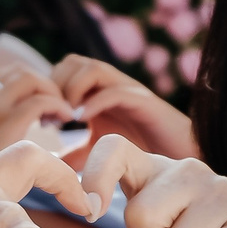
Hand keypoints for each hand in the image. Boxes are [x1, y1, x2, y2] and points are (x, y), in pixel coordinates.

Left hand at [51, 54, 198, 161]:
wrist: (183, 156)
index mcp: (98, 92)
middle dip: (56, 85)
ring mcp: (128, 91)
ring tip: (67, 117)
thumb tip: (52, 166)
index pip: (63, 70)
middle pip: (73, 61)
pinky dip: (95, 102)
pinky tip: (83, 121)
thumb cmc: (145, 152)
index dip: (48, 89)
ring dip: (72, 89)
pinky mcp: (144, 103)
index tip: (43, 120)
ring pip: (93, 67)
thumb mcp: (102, 153)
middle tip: (52, 116)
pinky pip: (115, 91)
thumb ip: (78, 156)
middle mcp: (111, 86)